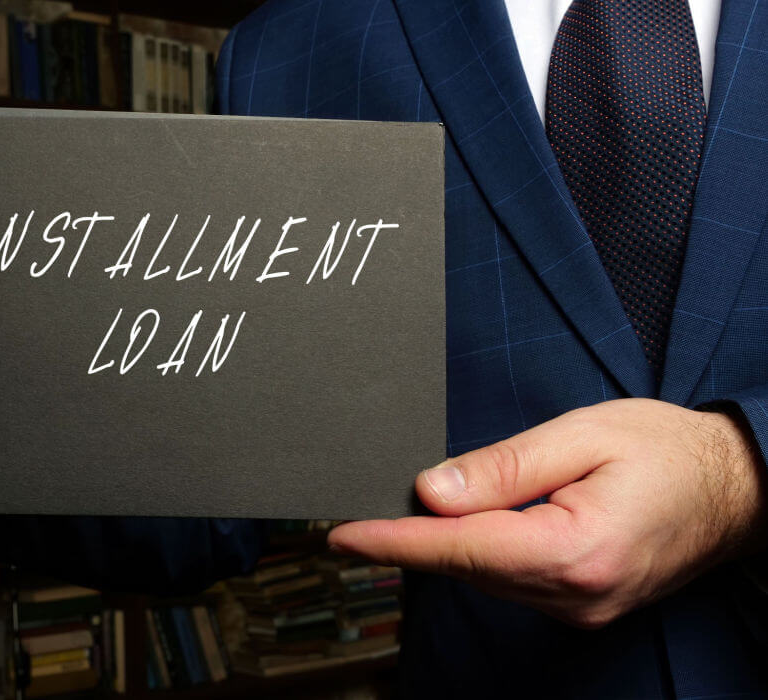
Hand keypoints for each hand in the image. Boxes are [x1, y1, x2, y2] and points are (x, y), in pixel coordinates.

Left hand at [328, 399, 767, 627]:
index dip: (394, 542)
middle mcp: (573, 595)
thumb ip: (503, 467)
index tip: (342, 538)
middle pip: (466, 567)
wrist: (735, 488)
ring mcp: (580, 609)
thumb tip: (432, 491)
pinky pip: (511, 582)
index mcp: (574, 550)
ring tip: (418, 508)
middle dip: (413, 538)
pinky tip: (473, 524)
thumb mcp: (581, 435)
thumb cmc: (665, 450)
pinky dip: (481, 554)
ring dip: (447, 545)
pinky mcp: (581, 606)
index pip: (460, 549)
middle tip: (367, 506)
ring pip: (485, 577)